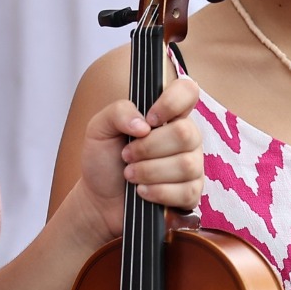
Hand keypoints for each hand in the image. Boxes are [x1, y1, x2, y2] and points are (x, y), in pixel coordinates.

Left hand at [78, 76, 203, 236]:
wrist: (98, 198)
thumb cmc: (103, 160)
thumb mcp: (99, 128)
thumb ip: (118, 112)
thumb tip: (143, 124)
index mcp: (167, 115)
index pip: (188, 91)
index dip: (172, 102)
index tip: (149, 120)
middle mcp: (185, 137)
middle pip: (185, 133)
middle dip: (149, 148)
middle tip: (127, 155)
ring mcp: (192, 165)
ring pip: (186, 165)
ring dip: (149, 172)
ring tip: (130, 174)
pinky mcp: (191, 193)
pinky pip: (186, 191)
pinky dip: (158, 192)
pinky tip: (142, 192)